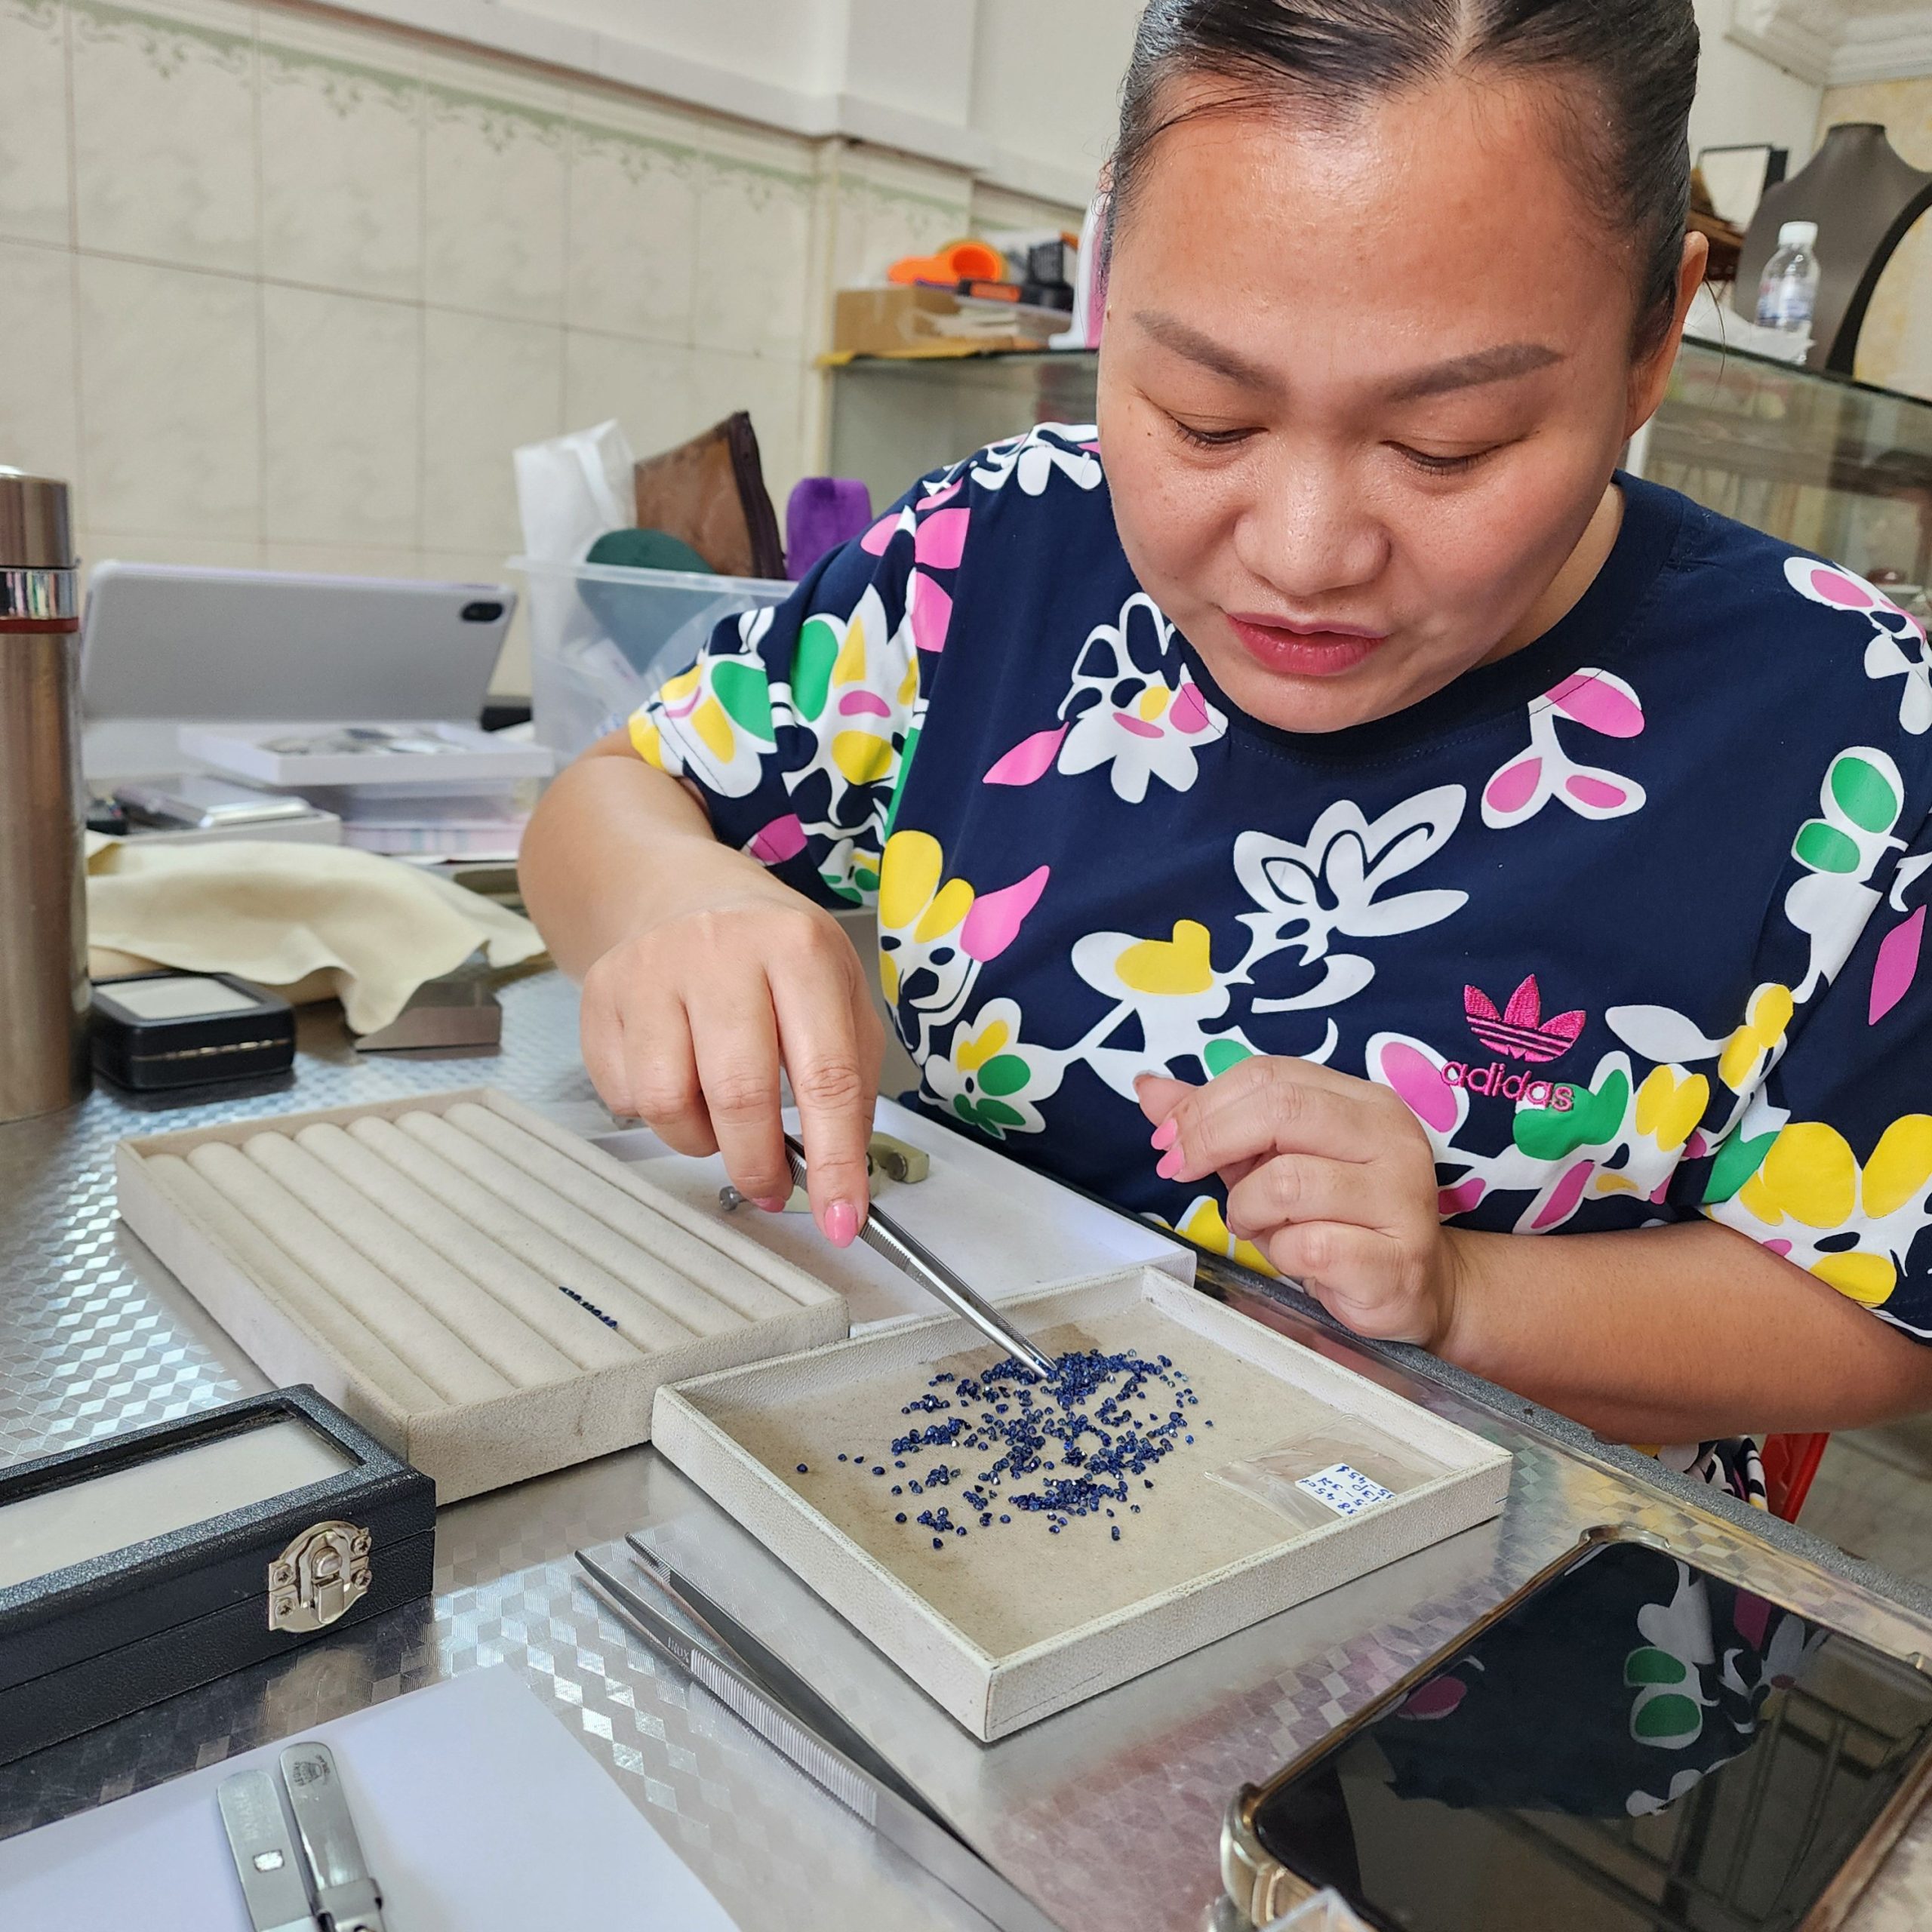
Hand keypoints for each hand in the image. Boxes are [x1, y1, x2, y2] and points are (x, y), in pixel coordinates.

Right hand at [580, 880, 883, 1245]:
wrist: (681, 894)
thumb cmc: (775, 956)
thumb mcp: (841, 994)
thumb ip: (852, 1081)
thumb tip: (844, 1173)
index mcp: (798, 948)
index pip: (825, 1075)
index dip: (836, 1160)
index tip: (843, 1219)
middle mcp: (720, 950)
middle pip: (738, 1095)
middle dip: (760, 1165)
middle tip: (774, 1186)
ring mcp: (650, 969)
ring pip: (668, 1104)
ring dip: (701, 1141)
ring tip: (721, 1121)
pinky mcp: (600, 992)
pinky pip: (625, 1094)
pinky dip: (657, 1114)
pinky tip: (679, 1079)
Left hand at [1136, 1058, 1464, 1347]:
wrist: (1418, 1288)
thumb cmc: (1338, 1217)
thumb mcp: (1274, 1160)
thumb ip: (1218, 1124)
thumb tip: (1148, 1090)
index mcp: (1363, 1101)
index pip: (1271, 1074)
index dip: (1205, 1102)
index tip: (1167, 1139)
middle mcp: (1392, 1138)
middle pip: (1281, 1110)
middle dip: (1211, 1139)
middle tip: (1180, 1170)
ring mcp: (1402, 1198)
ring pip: (1287, 1182)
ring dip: (1248, 1209)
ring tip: (1256, 1226)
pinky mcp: (1398, 1260)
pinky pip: (1310, 1246)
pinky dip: (1282, 1254)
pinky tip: (1295, 1259)